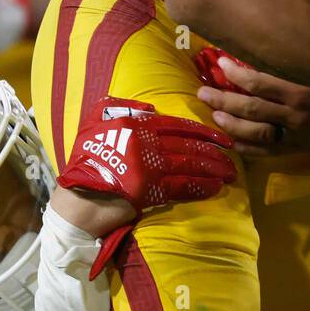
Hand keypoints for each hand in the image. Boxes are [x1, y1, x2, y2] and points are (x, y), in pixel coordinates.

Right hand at [56, 98, 236, 277]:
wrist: (76, 202)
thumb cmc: (87, 163)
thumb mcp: (99, 126)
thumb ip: (123, 112)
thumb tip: (150, 108)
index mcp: (136, 125)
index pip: (178, 125)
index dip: (203, 131)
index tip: (221, 136)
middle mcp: (145, 143)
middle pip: (188, 145)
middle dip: (214, 151)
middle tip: (232, 155)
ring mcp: (148, 167)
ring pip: (189, 164)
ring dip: (213, 169)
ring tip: (230, 172)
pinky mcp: (148, 190)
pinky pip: (181, 186)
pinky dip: (200, 186)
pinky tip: (215, 187)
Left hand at [194, 47, 309, 156]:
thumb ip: (305, 47)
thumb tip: (275, 27)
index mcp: (303, 85)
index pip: (258, 80)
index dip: (234, 73)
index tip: (219, 62)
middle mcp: (298, 111)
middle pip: (250, 107)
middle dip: (222, 98)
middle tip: (202, 91)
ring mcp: (300, 131)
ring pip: (256, 129)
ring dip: (230, 121)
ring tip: (212, 112)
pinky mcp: (304, 144)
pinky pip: (270, 149)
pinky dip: (249, 146)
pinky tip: (232, 140)